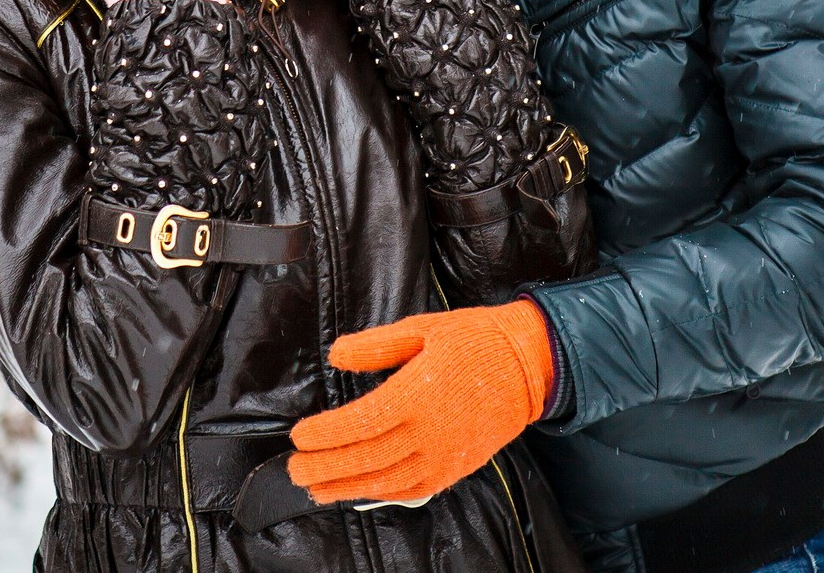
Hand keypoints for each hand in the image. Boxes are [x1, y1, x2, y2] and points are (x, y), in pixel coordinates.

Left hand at [286, 300, 553, 505]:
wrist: (528, 367)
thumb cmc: (473, 341)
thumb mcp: (422, 328)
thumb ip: (375, 346)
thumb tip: (335, 355)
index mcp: (418, 393)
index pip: (360, 423)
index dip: (325, 435)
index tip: (299, 436)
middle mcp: (430, 431)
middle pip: (367, 458)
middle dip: (325, 468)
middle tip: (295, 470)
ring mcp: (444, 455)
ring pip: (386, 481)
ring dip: (346, 487)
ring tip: (315, 488)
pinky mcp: (455, 468)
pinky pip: (412, 489)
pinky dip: (381, 494)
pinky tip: (359, 491)